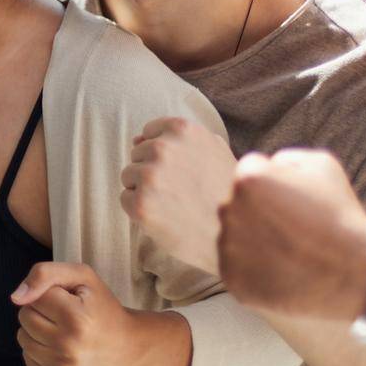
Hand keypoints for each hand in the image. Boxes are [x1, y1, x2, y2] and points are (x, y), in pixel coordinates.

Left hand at [11, 262, 144, 365]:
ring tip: (62, 331)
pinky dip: (39, 350)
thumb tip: (16, 297)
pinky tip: (60, 348)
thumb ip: (45, 274)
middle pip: (25, 316)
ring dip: (37, 330)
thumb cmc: (102, 308)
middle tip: (66, 315)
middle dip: (41, 310)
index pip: (37, 296)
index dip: (52, 294)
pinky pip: (27, 358)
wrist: (127, 349)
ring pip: (22, 337)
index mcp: (76, 318)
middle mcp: (68, 347)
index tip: (72, 301)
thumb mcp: (82, 277)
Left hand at [119, 117, 235, 275]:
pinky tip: (166, 217)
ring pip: (128, 176)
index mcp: (181, 130)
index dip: (162, 154)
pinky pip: (126, 199)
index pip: (149, 133)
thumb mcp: (215, 151)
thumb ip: (180, 139)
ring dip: (144, 190)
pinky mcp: (141, 204)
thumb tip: (137, 138)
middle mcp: (162, 148)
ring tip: (174, 204)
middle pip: (137, 155)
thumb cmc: (227, 193)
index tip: (179, 171)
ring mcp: (150, 176)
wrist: (239, 236)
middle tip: (181, 191)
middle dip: (152, 171)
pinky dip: (139, 210)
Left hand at [218, 149, 365, 321]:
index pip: (249, 173)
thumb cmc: (341, 216)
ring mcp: (229, 248)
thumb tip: (269, 166)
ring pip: (235, 236)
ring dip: (255, 240)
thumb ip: (286, 158)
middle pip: (238, 205)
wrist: (357, 275)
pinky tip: (283, 270)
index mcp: (248, 179)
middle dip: (260, 212)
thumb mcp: (322, 165)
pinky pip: (236, 267)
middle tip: (294, 230)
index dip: (276, 185)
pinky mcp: (233, 280)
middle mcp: (230, 210)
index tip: (297, 203)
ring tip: (291, 251)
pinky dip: (255, 269)